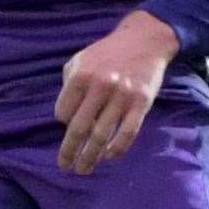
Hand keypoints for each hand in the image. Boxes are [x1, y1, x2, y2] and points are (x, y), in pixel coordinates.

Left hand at [54, 10, 178, 174]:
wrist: (145, 40)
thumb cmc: (108, 52)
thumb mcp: (81, 59)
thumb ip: (70, 83)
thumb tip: (65, 114)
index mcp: (81, 75)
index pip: (63, 111)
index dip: (64, 121)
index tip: (68, 125)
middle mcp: (100, 86)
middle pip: (79, 128)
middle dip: (70, 151)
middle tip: (65, 166)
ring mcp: (122, 96)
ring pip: (102, 135)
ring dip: (90, 156)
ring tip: (83, 169)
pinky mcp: (142, 103)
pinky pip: (127, 133)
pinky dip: (117, 149)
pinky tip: (108, 157)